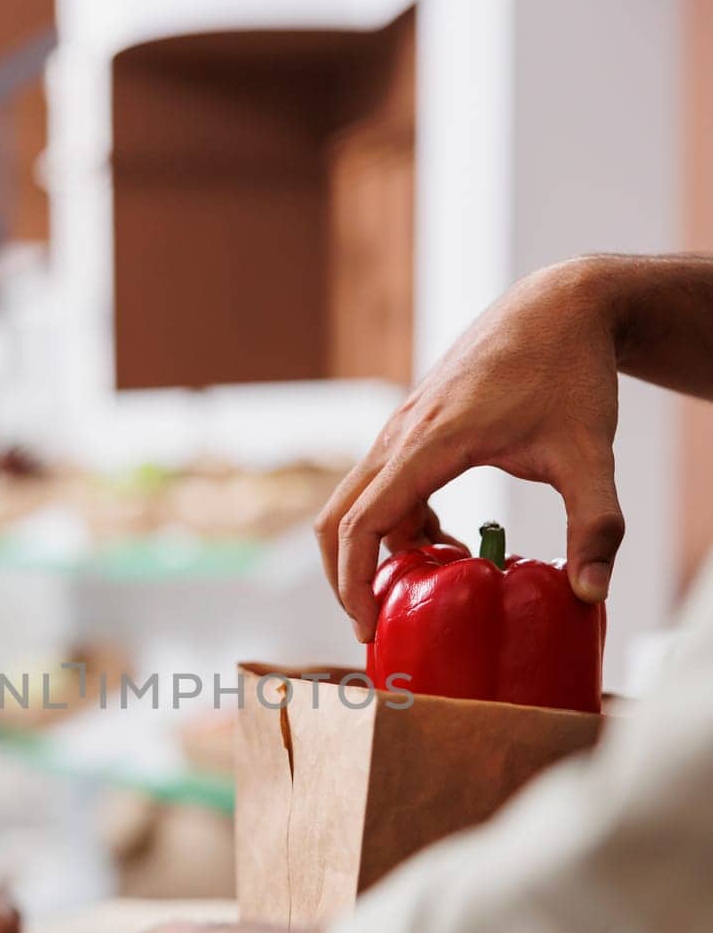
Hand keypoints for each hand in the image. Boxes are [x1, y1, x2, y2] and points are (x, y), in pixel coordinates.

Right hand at [315, 258, 625, 640]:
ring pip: (357, 500)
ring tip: (429, 583)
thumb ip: (595, 525)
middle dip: (345, 577)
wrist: (559, 305)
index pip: (363, 522)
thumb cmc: (572, 372)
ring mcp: (401, 426)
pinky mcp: (412, 425)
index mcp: (430, 441)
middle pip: (336, 516)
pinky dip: (396, 523)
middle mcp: (400, 433)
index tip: (368, 627)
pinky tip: (443, 541)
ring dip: (377, 548)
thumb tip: (591, 594)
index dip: (354, 582)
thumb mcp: (590, 454)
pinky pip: (382, 484)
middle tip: (375, 622)